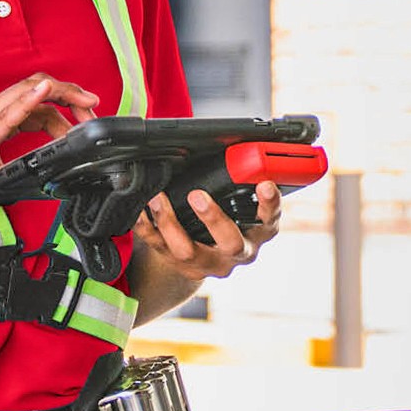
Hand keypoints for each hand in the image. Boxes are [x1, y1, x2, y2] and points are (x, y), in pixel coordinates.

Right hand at [0, 73, 97, 235]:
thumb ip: (11, 173)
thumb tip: (34, 184)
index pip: (36, 101)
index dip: (65, 107)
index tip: (85, 121)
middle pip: (37, 88)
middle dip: (73, 96)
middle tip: (95, 114)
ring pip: (27, 92)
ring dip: (62, 94)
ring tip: (86, 103)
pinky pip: (7, 114)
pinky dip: (28, 100)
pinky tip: (44, 93)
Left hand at [131, 180, 281, 284]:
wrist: (209, 257)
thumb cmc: (230, 222)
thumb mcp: (244, 205)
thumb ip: (243, 182)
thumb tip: (234, 145)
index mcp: (257, 233)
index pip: (269, 219)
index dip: (269, 204)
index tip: (264, 184)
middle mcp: (237, 252)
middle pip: (230, 242)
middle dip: (213, 218)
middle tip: (198, 195)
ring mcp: (209, 263)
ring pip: (188, 251)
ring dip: (170, 222)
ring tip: (158, 199)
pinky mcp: (182, 266)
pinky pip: (159, 248)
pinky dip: (147, 228)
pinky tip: (141, 211)